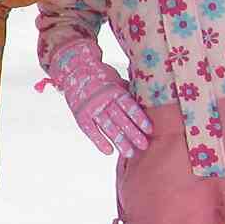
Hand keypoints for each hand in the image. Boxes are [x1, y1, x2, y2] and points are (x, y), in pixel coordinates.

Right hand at [48, 38, 150, 156]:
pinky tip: (109, 151)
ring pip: (107, 127)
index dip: (139, 118)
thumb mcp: (117, 80)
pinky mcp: (81, 115)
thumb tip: (149, 104)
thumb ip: (129, 93)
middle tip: (144, 146)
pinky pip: (90, 130)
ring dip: (119, 141)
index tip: (149, 130)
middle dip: (133, 133)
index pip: (129, 106)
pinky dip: (99, 141)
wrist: (75, 70)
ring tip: (129, 153)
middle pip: (120, 119)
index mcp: (114, 90)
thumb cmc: (102, 76)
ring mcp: (91, 108)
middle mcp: (103, 99)